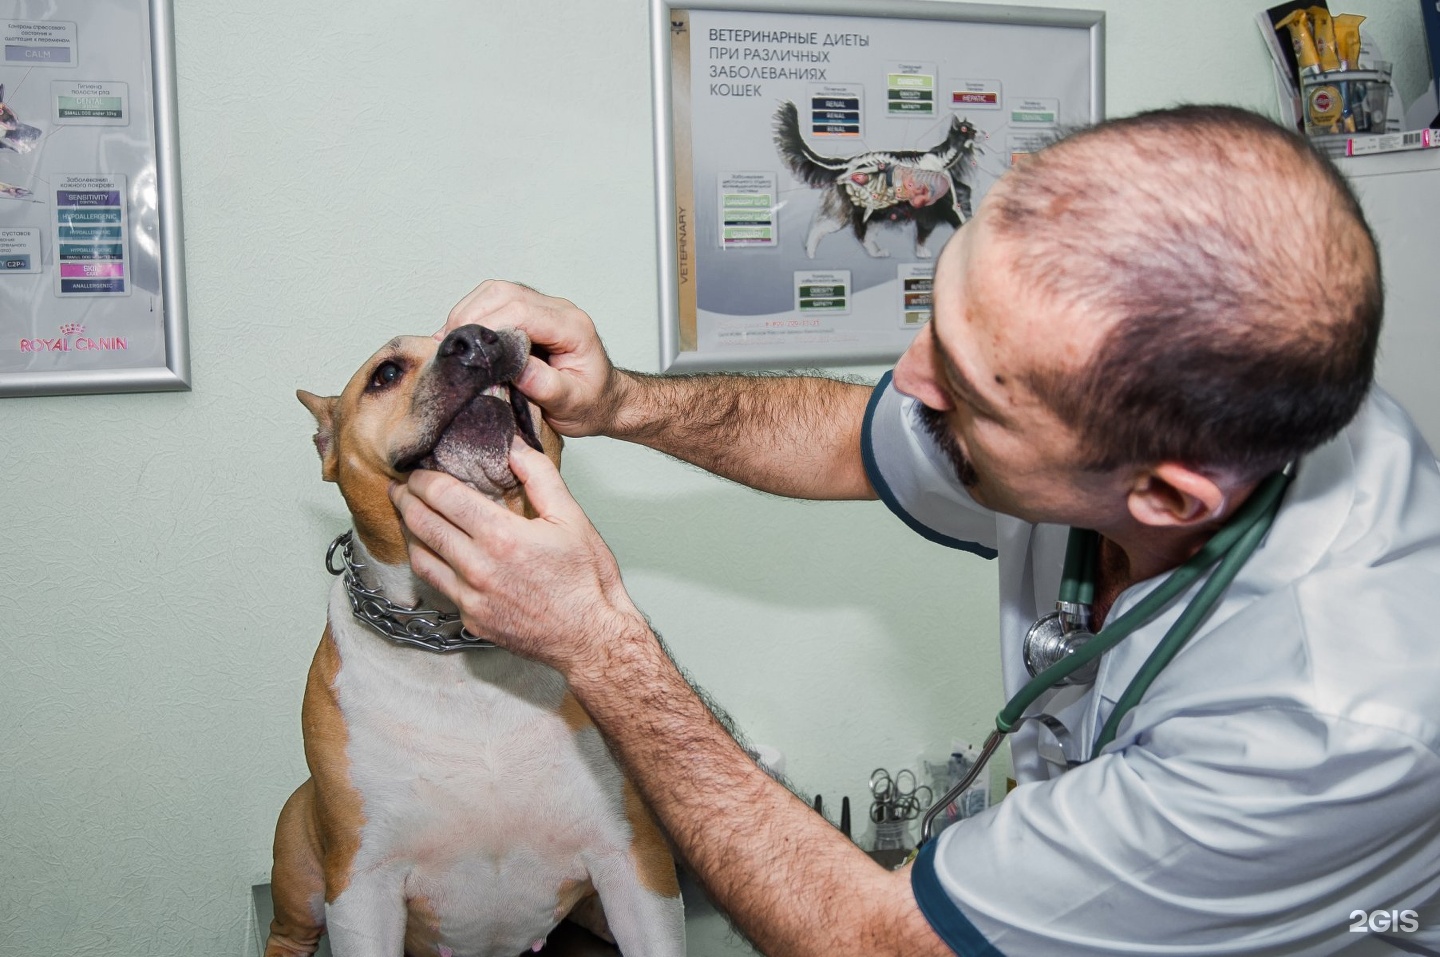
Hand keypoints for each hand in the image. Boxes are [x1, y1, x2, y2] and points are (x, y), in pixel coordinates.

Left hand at [389, 437, 641, 676]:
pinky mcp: (471, 620)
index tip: (416, 471)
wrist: (591, 638)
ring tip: (408, 516)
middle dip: (405, 499)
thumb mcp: (571, 518)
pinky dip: (429, 564)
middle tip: (398, 487)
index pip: (443, 496)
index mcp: (501, 536)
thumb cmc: (586, 580)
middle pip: (422, 524)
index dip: (422, 479)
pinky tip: (433, 553)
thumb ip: (539, 476)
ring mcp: (470, 598)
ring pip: (420, 557)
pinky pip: (437, 586)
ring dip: (409, 532)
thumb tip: (514, 445)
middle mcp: (478, 568)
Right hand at [440, 280, 628, 437]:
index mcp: (572, 328)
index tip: (466, 352)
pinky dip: (473, 314)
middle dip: (471, 316)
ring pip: (496, 291)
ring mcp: (543, 308)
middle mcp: (558, 310)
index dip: (487, 327)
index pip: (522, 312)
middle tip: (450, 348)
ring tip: (451, 343)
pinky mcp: (529, 313)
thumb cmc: (591, 403)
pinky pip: (495, 300)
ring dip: (468, 312)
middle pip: (504, 293)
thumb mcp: (573, 403)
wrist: (604, 401)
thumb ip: (546, 386)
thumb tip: (514, 369)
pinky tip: (461, 338)